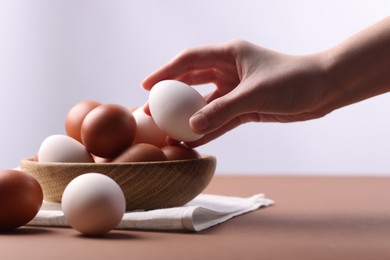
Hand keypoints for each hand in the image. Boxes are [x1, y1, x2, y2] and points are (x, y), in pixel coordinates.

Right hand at [142, 40, 331, 146]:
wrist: (324, 89)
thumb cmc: (293, 80)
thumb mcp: (254, 94)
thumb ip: (223, 110)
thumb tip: (192, 126)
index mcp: (229, 55)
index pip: (189, 60)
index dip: (165, 72)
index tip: (146, 86)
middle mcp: (229, 71)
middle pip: (191, 83)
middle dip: (171, 97)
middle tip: (151, 112)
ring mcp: (236, 90)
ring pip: (205, 104)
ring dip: (188, 117)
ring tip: (168, 132)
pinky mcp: (245, 107)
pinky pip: (220, 118)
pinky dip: (208, 128)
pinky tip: (193, 140)